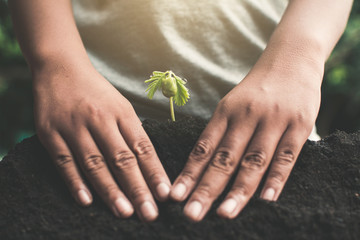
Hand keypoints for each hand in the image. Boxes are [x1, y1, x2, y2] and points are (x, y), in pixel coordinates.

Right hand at [33, 65, 169, 221]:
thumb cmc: (97, 92)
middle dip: (137, 188)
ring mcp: (74, 127)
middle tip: (149, 213)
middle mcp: (99, 119)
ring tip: (125, 211)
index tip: (165, 194)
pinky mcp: (51, 133)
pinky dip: (75, 182)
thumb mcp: (121, 105)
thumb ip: (133, 132)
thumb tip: (148, 164)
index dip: (154, 172)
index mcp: (122, 113)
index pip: (142, 147)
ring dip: (110, 190)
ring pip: (95, 163)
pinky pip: (64, 161)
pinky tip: (87, 200)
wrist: (60, 69)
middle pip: (121, 159)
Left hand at [169, 59, 321, 220]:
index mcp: (225, 112)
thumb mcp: (231, 104)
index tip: (175, 196)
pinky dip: (277, 178)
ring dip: (239, 189)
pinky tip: (266, 198)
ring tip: (224, 213)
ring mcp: (273, 120)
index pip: (203, 148)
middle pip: (224, 158)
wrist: (291, 58)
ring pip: (253, 160)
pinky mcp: (299, 125)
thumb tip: (200, 165)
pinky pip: (287, 155)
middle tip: (191, 214)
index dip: (189, 173)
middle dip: (206, 188)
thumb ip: (220, 131)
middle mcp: (246, 116)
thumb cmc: (256, 89)